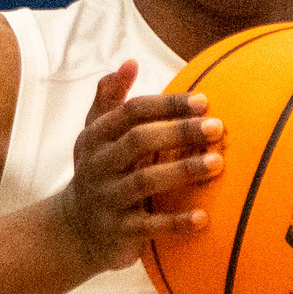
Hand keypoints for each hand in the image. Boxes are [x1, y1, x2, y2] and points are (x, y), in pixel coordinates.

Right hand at [56, 60, 223, 273]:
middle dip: (179, 132)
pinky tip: (204, 218)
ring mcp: (107, 199)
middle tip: (216, 128)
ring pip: (145, 181)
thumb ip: (111, 99)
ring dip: (183, 171)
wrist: (75, 231)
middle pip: (139, 141)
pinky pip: (149, 226)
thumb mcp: (96, 135)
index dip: (167, 105)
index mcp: (96, 137)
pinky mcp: (119, 232)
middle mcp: (98, 165)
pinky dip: (176, 223)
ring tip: (217, 164)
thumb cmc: (99, 171)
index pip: (131, 112)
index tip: (204, 101)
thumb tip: (130, 62)